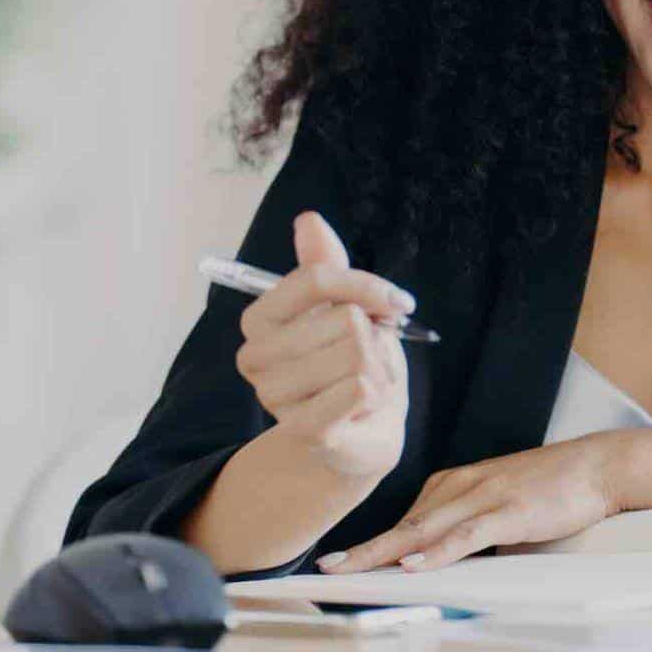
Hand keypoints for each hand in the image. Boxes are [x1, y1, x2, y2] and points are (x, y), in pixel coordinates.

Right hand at [235, 211, 412, 480]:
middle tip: (372, 356)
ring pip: (358, 354)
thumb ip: (324, 264)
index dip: (367, 286)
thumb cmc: (348, 361)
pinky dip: (379, 393)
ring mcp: (274, 397)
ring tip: (367, 381)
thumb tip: (308, 219)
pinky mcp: (303, 431)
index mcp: (259, 319)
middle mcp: (255, 357)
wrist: (361, 430)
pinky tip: (366, 405)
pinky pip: (359, 389)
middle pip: (345, 320)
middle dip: (377, 336)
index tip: (397, 301)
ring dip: (380, 368)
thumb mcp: (341, 306)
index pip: (316, 280)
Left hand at [322, 433, 625, 572]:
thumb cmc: (551, 489)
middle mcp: (462, 487)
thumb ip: (470, 533)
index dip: (371, 543)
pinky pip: (467, 534)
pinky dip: (439, 550)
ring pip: (425, 529)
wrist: (597, 465)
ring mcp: (485, 497)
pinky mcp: (510, 510)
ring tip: (353, 569)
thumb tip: (444, 564)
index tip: (339, 561)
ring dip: (385, 551)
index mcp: (455, 485)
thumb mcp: (499, 510)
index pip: (405, 520)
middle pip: (404, 525)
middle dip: (363, 549)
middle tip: (328, 568)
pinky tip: (415, 563)